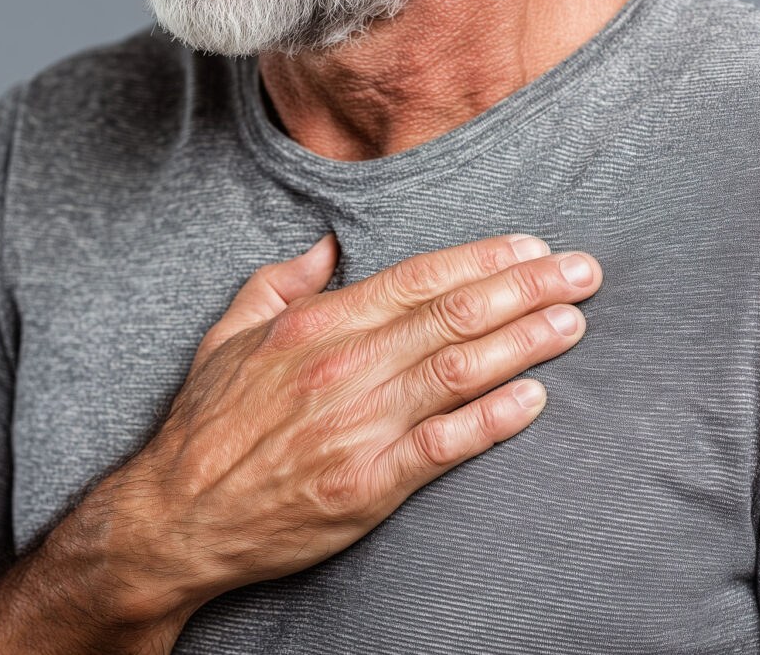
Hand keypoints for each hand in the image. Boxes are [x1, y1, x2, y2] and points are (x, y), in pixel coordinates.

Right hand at [101, 232, 602, 622]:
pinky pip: (444, 445)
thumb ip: (279, 281)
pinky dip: (493, 419)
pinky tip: (534, 399)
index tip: (530, 248)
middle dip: (526, 287)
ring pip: (459, 370)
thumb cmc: (207, 424)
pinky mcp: (367, 484)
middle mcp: (343, 366)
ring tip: (572, 322)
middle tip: (582, 273)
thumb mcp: (228, 334)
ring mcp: (357, 426)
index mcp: (315, 324)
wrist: (177, 515)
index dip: (482, 259)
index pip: (417, 278)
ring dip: (525, 342)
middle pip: (453, 314)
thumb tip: (326, 244)